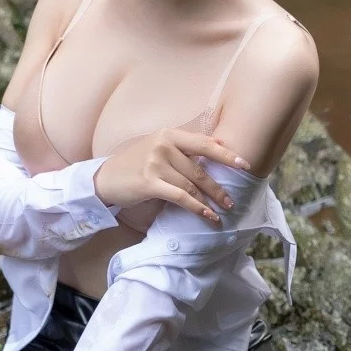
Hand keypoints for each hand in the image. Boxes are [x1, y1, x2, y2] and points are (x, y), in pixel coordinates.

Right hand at [92, 127, 252, 227]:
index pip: (204, 144)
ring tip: (222, 212)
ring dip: (209, 201)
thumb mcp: (157, 148)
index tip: (245, 165)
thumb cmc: (135, 164)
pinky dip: (197, 208)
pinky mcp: (149, 181)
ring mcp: (156, 163)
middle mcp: (163, 145)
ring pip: (191, 185)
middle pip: (200, 169)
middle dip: (218, 187)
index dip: (226, 155)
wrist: (105, 177)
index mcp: (169, 134)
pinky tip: (207, 216)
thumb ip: (183, 148)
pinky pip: (180, 196)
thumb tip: (217, 146)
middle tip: (232, 201)